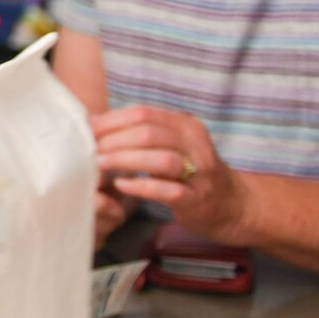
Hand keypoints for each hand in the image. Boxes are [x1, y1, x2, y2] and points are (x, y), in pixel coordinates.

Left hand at [91, 105, 247, 243]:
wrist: (231, 204)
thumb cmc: (190, 171)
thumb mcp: (171, 144)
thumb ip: (139, 132)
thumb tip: (93, 121)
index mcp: (186, 125)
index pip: (144, 114)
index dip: (112, 121)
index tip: (87, 129)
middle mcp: (196, 144)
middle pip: (149, 134)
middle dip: (114, 140)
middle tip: (88, 150)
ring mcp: (199, 172)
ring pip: (160, 159)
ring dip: (125, 160)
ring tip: (99, 165)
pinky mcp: (197, 199)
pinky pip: (168, 190)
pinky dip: (142, 186)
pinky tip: (121, 185)